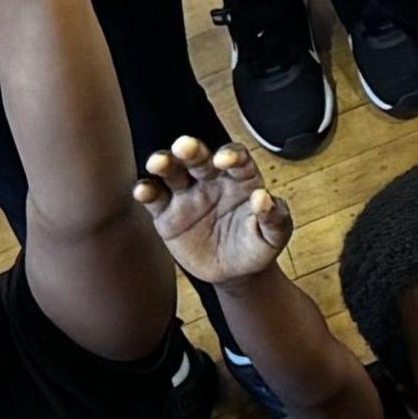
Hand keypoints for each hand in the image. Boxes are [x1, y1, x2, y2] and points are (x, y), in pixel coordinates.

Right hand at [132, 136, 292, 285]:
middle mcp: (212, 180)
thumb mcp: (274, 237)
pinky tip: (142, 190)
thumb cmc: (256, 247)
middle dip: (191, 149)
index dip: (231, 155)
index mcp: (241, 179)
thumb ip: (275, 218)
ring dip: (164, 162)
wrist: (233, 272)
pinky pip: (155, 198)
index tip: (224, 160)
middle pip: (200, 157)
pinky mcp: (166, 213)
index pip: (237, 158)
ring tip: (156, 162)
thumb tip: (264, 198)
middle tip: (184, 146)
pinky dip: (146, 191)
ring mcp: (187, 194)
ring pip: (173, 171)